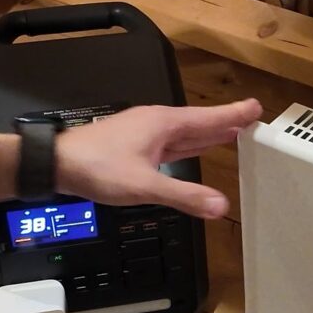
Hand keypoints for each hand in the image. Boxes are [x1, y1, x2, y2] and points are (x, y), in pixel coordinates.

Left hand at [56, 99, 261, 218]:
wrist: (56, 164)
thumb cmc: (96, 168)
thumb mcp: (144, 185)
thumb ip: (183, 195)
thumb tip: (220, 205)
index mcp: (163, 124)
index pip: (208, 117)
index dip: (233, 114)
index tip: (256, 107)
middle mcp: (156, 123)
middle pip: (200, 122)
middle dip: (225, 122)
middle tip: (250, 120)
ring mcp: (144, 133)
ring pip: (185, 132)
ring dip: (208, 133)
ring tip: (230, 132)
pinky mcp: (134, 144)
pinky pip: (171, 141)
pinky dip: (189, 143)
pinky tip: (192, 148)